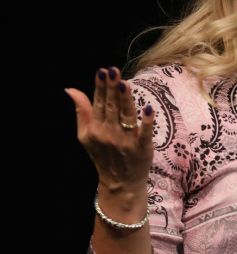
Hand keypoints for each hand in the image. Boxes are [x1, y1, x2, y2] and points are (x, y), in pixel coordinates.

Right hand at [66, 66, 153, 192]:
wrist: (120, 184)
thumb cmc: (103, 155)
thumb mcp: (85, 136)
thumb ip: (82, 111)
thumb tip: (71, 89)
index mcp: (95, 129)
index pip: (98, 104)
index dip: (100, 87)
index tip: (102, 71)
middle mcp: (108, 134)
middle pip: (111, 107)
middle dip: (111, 88)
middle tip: (112, 70)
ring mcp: (125, 142)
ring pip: (126, 116)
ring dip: (125, 99)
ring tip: (124, 83)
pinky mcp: (142, 148)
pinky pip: (144, 133)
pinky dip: (146, 122)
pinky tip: (148, 109)